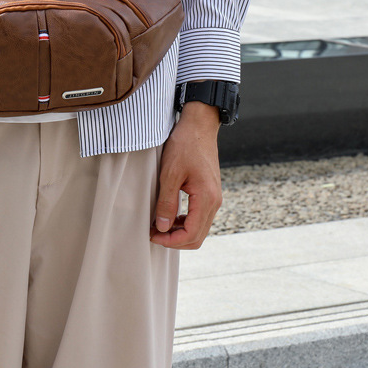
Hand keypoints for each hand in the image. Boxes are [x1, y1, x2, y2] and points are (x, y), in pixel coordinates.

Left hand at [149, 100, 221, 248]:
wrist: (199, 126)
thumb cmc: (185, 145)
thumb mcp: (170, 173)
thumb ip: (167, 202)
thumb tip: (162, 228)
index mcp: (207, 198)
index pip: (191, 234)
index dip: (170, 241)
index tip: (152, 235)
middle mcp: (214, 201)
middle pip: (197, 237)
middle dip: (174, 240)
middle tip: (153, 233)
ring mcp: (214, 197)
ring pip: (199, 228)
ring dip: (179, 232)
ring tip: (158, 225)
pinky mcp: (210, 192)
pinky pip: (199, 217)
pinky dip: (185, 222)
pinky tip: (169, 216)